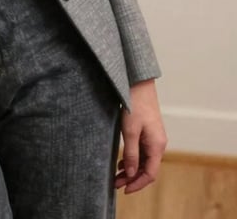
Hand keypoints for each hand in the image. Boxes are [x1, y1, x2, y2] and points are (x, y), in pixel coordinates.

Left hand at [115, 79, 166, 193]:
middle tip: (115, 184)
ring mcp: (154, 138)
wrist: (138, 84)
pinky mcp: (148, 132)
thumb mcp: (130, 131)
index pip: (150, 174)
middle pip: (147, 169)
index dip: (137, 184)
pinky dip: (132, 159)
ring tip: (116, 175)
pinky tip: (121, 162)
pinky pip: (142, 151)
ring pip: (144, 161)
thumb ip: (132, 154)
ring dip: (131, 170)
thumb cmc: (135, 105)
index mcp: (157, 146)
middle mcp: (158, 144)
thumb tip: (131, 174)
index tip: (124, 190)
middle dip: (132, 179)